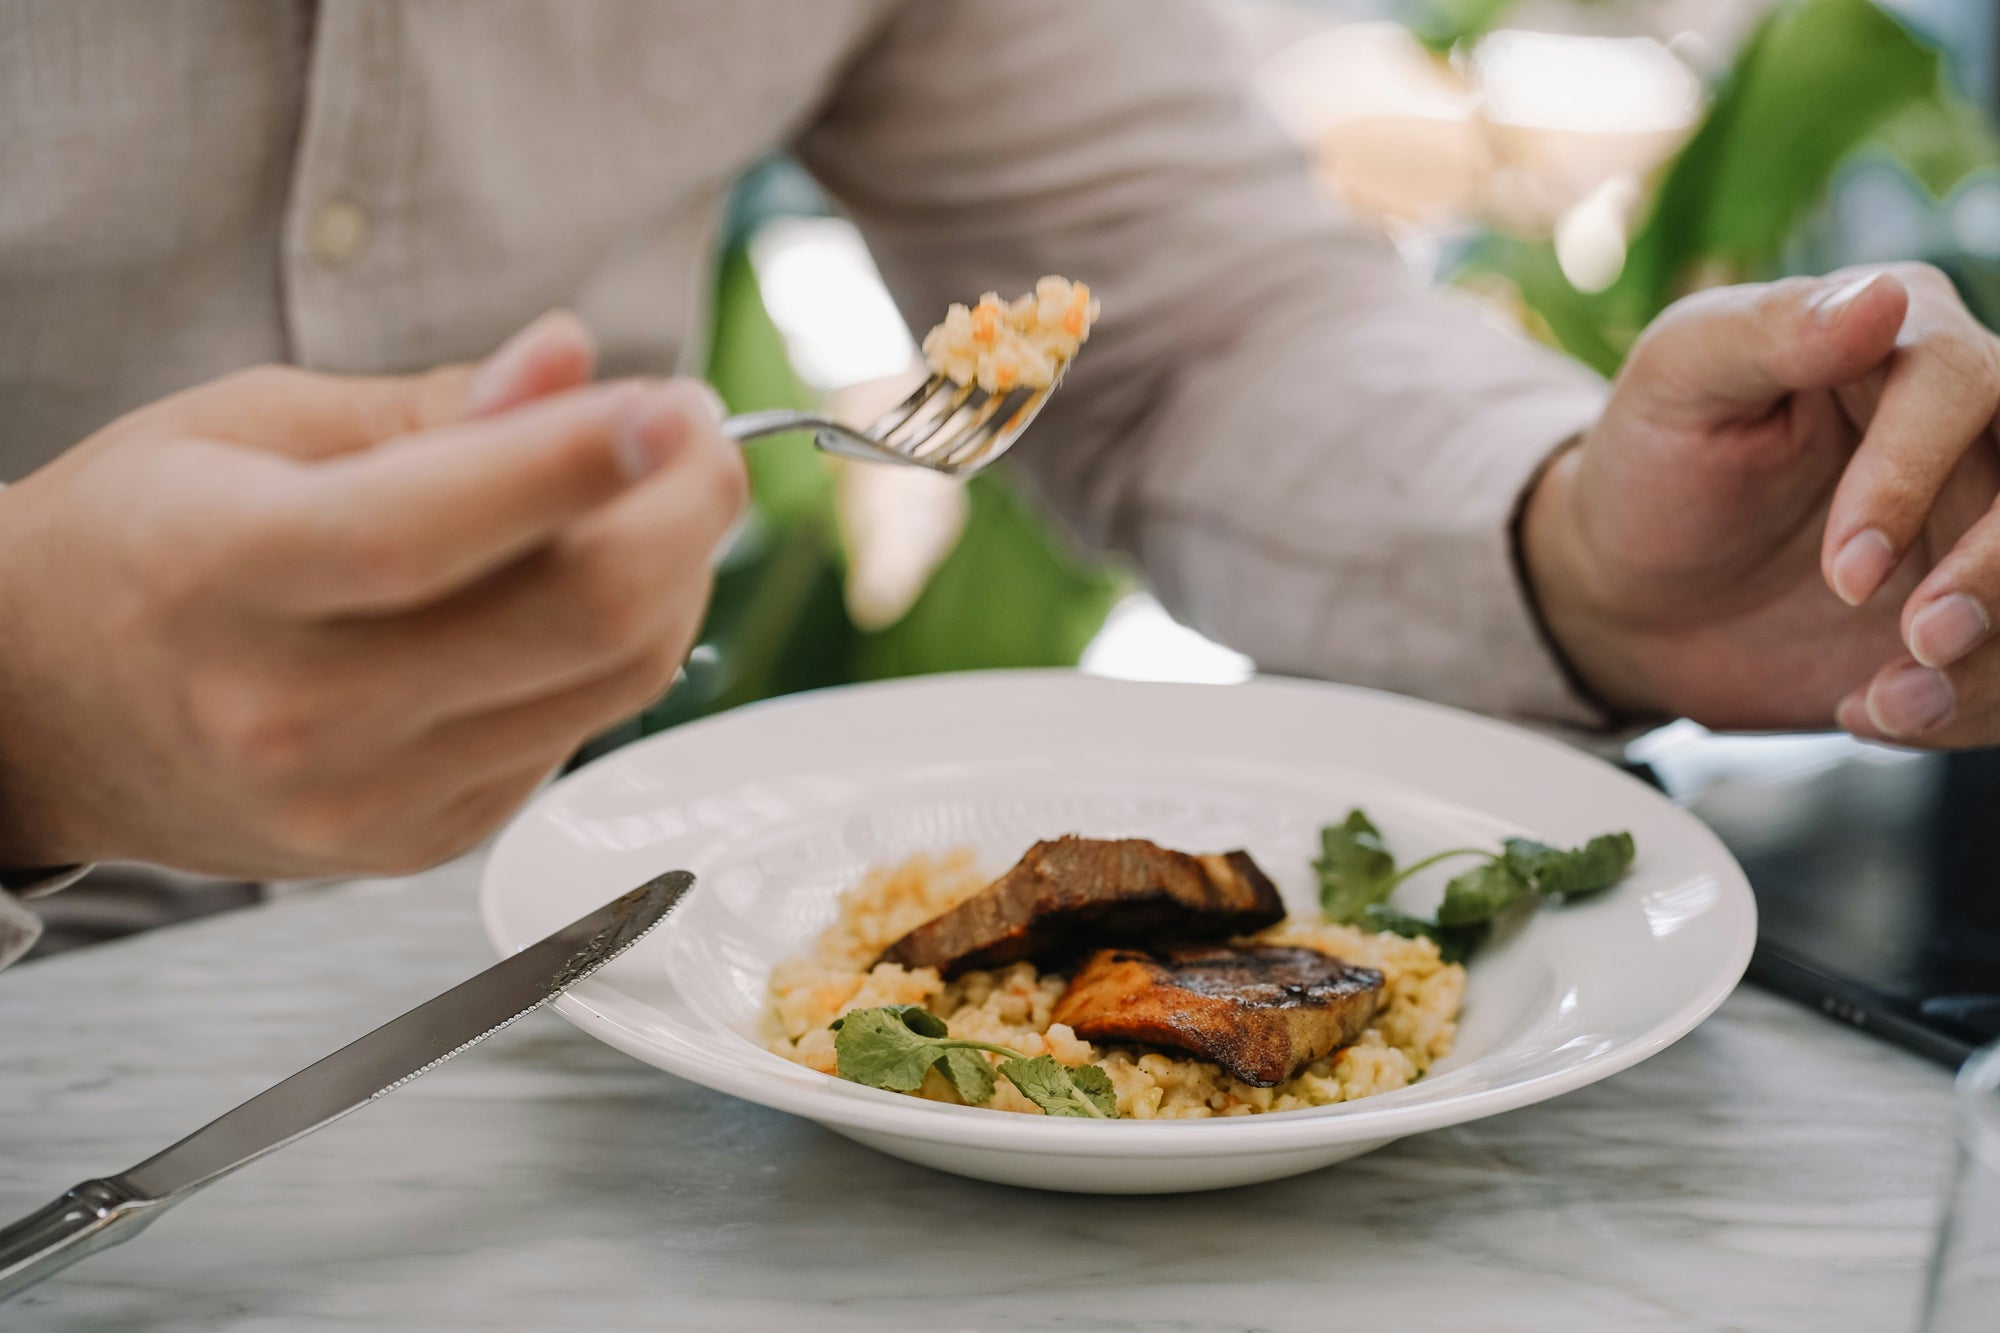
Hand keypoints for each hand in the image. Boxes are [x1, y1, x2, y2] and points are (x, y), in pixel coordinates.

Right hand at [0, 314, 746, 875]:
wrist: (51, 713)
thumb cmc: (143, 541)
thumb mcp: (249, 426)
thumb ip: (430, 406)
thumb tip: (573, 363)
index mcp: (225, 577)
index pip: (430, 529)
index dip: (577, 463)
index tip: (672, 403)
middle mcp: (299, 713)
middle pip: (575, 621)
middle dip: (686, 510)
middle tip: (696, 434)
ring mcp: (370, 799)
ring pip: (615, 678)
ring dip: (675, 572)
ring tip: (654, 493)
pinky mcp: (428, 839)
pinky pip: (582, 728)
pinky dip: (617, 645)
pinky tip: (584, 584)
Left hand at [1523, 263, 1999, 744]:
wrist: (1628, 586)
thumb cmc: (1653, 461)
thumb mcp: (1678, 379)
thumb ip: (1770, 332)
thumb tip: (1882, 296)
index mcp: (1906, 342)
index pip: (1964, 385)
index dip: (1913, 480)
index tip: (1845, 572)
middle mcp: (1974, 428)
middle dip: (1995, 575)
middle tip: (1921, 641)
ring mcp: (1981, 526)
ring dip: (1989, 662)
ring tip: (1887, 704)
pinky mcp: (1975, 614)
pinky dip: (1963, 708)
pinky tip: (1875, 712)